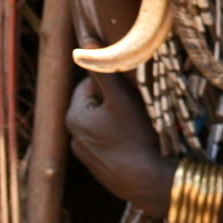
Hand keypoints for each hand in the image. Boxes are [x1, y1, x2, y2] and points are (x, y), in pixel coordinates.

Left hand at [65, 76, 172, 215]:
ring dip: (120, 121)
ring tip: (140, 125)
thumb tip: (86, 42)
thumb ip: (102, 69)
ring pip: (105, 125)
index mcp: (74, 116)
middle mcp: (74, 137)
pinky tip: (138, 143)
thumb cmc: (135, 136)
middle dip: (116, 102)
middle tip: (139, 106)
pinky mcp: (100, 170)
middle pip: (97, 105)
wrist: (149, 181)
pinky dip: (121, 140)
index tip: (131, 89)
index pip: (90, 84)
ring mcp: (87, 156)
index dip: (113, 82)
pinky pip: (110, 144)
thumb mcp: (120, 96)